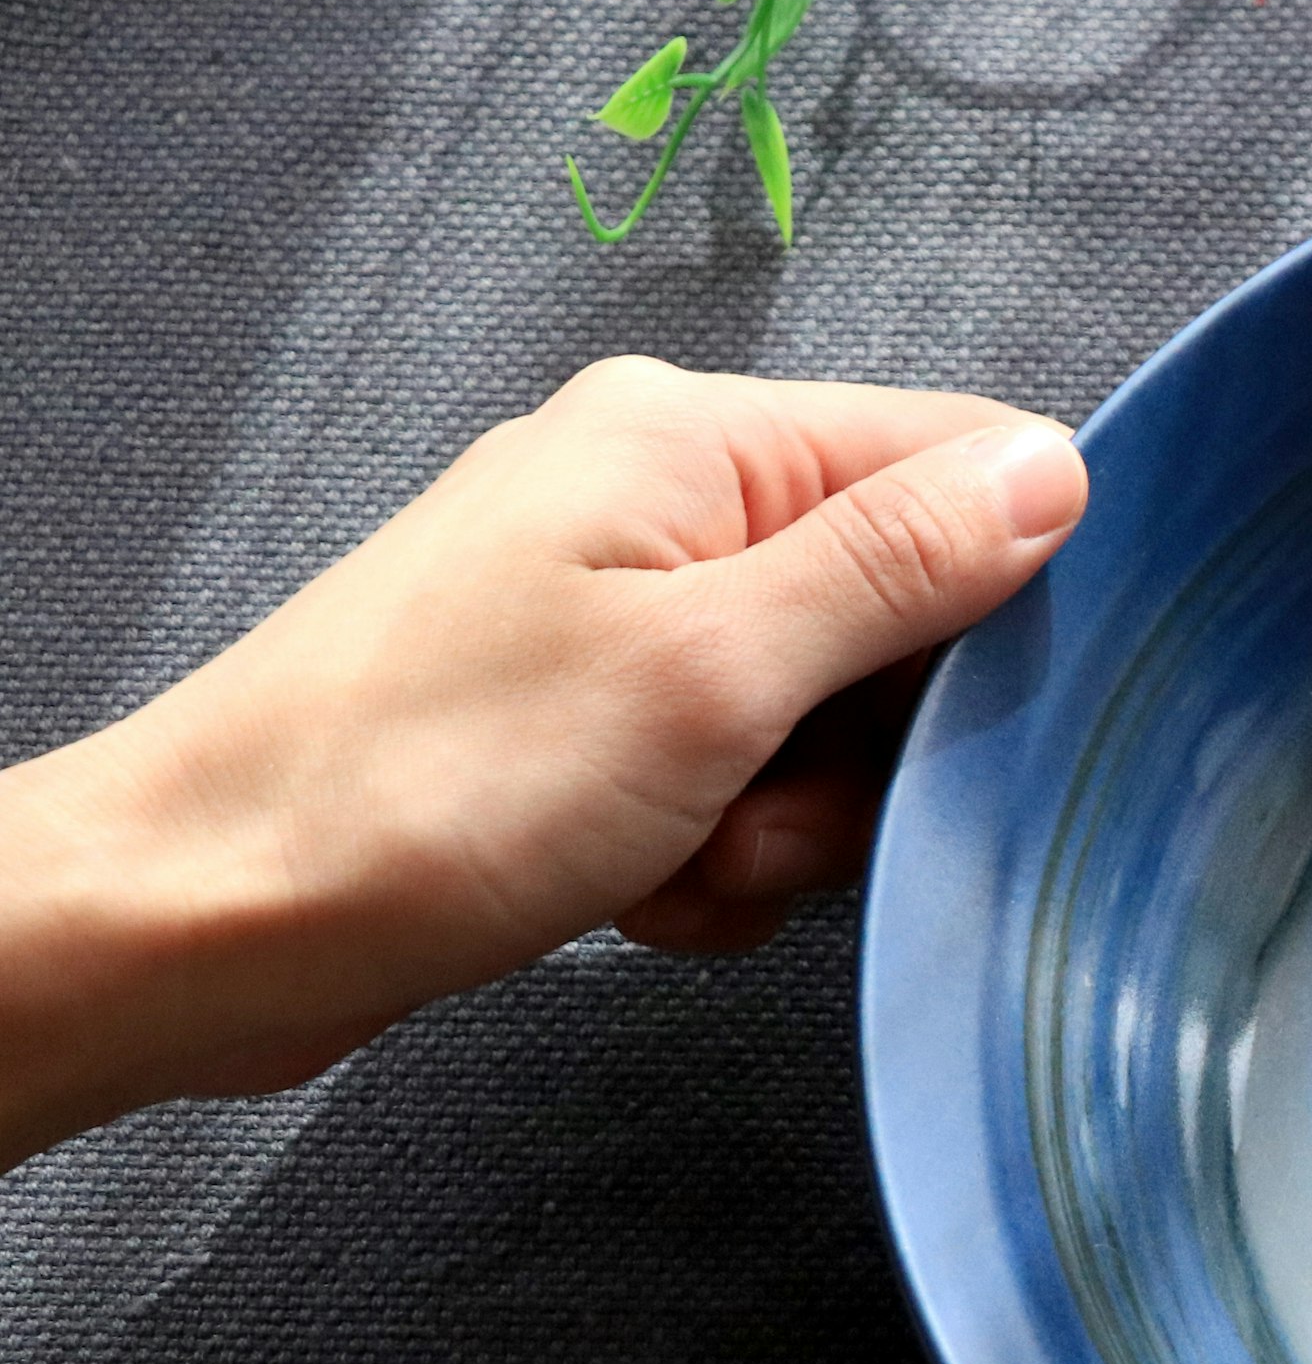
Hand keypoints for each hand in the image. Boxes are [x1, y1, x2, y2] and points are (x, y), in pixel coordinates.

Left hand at [0, 356, 1086, 1166]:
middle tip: (767, 810)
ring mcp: (614, 611)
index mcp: (693, 442)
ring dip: (784, 825)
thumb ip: (897, 564)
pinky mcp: (582, 716)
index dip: (1008, 594)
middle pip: (901, 611)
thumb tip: (1057, 469)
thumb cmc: (422, 788)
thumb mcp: (711, 672)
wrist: (202, 920)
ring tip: (676, 858)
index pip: (960, 460)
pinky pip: (735, 783)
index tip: (972, 713)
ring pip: (822, 723)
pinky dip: (713, 857)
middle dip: (867, 749)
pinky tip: (634, 888)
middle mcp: (657, 500)